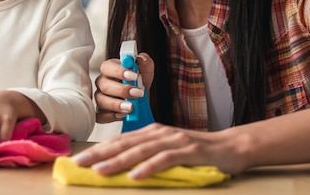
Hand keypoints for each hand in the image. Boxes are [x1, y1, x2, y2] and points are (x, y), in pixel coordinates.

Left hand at [72, 123, 245, 177]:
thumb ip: (147, 156)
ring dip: (118, 161)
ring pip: (141, 151)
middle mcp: (160, 133)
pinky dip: (149, 167)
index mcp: (152, 132)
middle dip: (100, 154)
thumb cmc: (197, 153)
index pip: (120, 141)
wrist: (231, 147)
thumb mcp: (168, 152)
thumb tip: (121, 169)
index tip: (78, 160)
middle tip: (79, 164)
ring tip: (100, 170)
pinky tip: (135, 175)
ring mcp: (174, 141)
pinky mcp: (189, 151)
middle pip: (125, 144)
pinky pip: (165, 160)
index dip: (98, 150)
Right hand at [94, 52, 154, 122]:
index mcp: (110, 69)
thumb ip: (145, 62)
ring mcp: (100, 97)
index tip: (134, 76)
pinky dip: (110, 116)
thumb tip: (141, 58)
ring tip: (132, 107)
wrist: (140, 101)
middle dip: (122, 90)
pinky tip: (122, 115)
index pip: (107, 66)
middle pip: (104, 85)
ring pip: (101, 100)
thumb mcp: (145, 72)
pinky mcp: (100, 112)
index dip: (119, 71)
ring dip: (117, 104)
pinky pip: (99, 115)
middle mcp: (102, 82)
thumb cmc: (138, 83)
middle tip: (138, 93)